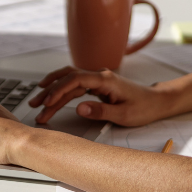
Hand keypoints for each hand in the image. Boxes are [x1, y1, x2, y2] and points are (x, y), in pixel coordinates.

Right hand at [28, 66, 172, 126]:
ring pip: (69, 82)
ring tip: (37, 104)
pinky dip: (61, 93)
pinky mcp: (96, 86)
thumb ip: (101, 111)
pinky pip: (74, 87)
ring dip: (52, 92)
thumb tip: (79, 108)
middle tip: (35, 105)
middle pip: (68, 78)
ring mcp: (97, 80)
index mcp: (106, 80)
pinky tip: (51, 99)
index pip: (76, 79)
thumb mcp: (124, 114)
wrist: (156, 102)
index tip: (47, 103)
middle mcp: (99, 76)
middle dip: (49, 91)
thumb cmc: (144, 107)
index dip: (59, 90)